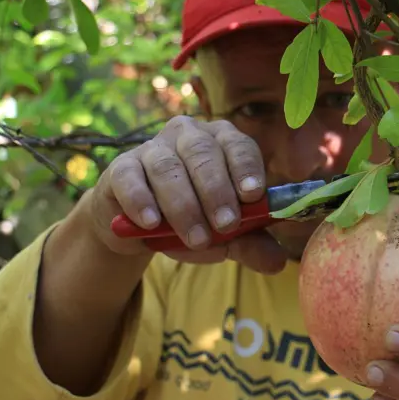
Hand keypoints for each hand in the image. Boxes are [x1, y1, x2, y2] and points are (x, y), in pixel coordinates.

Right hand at [88, 116, 288, 273]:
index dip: (246, 168)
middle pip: (203, 154)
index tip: (253, 195)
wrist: (140, 226)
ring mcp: (152, 149)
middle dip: (217, 191)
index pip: (239, 146)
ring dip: (184, 205)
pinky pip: (130, 178)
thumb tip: (277, 263)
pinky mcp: (121, 168)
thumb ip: (250, 243)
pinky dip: (142, 200)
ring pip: (168, 168)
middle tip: (226, 225)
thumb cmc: (193, 219)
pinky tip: (152, 223)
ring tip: (196, 239)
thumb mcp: (224, 235)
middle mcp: (188, 135)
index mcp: (222, 142)